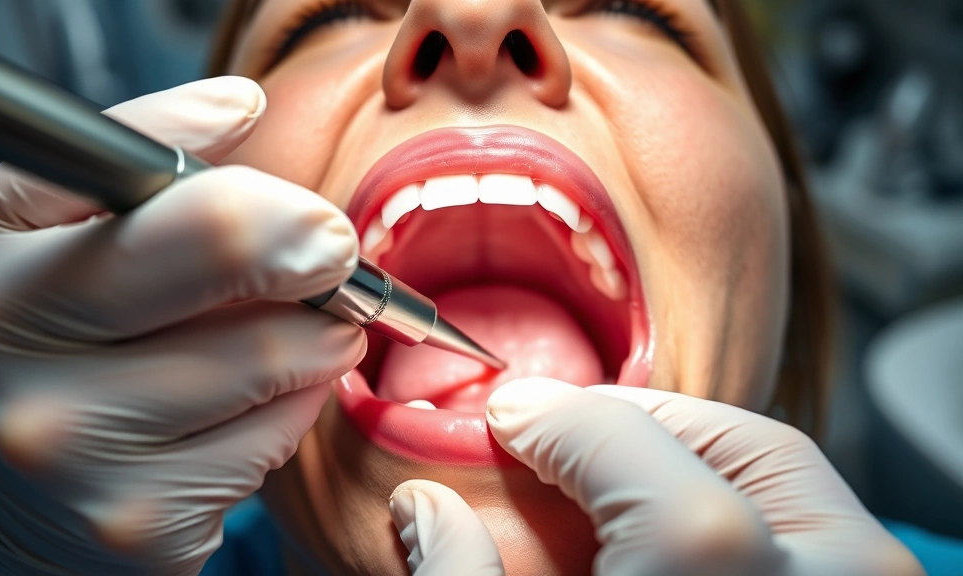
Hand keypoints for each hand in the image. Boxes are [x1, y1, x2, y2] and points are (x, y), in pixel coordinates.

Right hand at [0, 77, 364, 574]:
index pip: (186, 209)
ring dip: (309, 345)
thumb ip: (130, 159)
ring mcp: (77, 463)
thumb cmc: (19, 334)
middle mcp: (14, 369)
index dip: (283, 211)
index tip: (319, 225)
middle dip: (319, 271)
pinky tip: (231, 412)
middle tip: (321, 270)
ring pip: (283, 368)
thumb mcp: (27, 228)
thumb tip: (240, 106)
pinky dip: (282, 415)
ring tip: (272, 340)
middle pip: (252, 285)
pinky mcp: (137, 532)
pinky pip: (275, 445)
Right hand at [389, 378, 923, 575]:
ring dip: (696, 463)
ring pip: (788, 480)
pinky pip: (820, 537)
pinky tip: (684, 544)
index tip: (510, 419)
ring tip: (626, 488)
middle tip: (565, 439)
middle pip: (727, 438)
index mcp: (703, 562)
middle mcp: (820, 567)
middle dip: (634, 422)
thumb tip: (425, 514)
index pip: (610, 435)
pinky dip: (750, 520)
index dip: (543, 418)